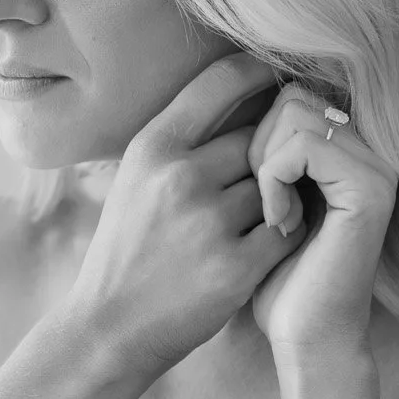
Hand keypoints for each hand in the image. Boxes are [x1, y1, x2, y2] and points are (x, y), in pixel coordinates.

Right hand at [64, 52, 308, 378]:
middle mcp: (180, 177)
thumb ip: (183, 138)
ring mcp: (210, 222)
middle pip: (259, 140)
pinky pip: (290, 230)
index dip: (262, 70)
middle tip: (256, 185)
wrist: (109, 328)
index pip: (221, 81)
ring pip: (277, 187)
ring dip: (274, 203)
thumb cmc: (128, 247)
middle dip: (265, 161)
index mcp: (152, 147)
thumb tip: (248, 90)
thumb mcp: (136, 178)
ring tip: (247, 225)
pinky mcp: (236, 267)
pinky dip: (285, 236)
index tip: (285, 72)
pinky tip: (264, 246)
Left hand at [246, 81, 398, 358]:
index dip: (255, 134)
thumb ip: (264, 153)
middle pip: (291, 95)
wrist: (306, 336)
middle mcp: (368, 151)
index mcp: (345, 151)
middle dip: (258, 144)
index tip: (257, 193)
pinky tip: (280, 223)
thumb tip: (232, 96)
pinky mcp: (371, 187)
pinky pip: (305, 145)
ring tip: (271, 214)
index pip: (289, 95)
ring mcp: (375, 166)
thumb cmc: (276, 279)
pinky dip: (276, 179)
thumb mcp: (263, 203)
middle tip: (263, 203)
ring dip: (265, 164)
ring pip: (295, 112)